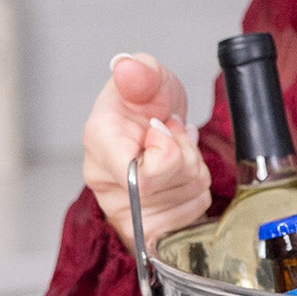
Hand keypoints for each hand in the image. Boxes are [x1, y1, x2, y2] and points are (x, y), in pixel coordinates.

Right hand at [82, 52, 210, 250]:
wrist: (153, 127)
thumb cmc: (145, 106)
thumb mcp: (147, 78)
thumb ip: (140, 72)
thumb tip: (127, 68)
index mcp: (99, 144)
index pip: (142, 175)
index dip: (169, 150)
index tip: (163, 126)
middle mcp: (106, 182)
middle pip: (172, 183)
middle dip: (187, 153)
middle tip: (172, 134)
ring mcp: (126, 210)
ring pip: (190, 195)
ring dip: (195, 168)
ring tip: (174, 151)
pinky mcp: (150, 228)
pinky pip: (196, 210)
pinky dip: (197, 187)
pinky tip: (179, 171)